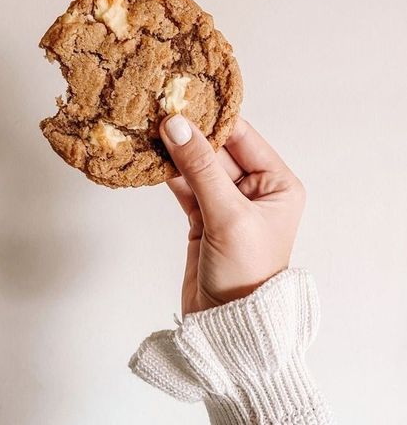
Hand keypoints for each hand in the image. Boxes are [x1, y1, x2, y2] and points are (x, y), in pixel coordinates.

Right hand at [160, 115, 305, 316]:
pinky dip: (168, 174)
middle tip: (157, 107)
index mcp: (277, 184)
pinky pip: (185, 187)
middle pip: (217, 150)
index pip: (243, 138)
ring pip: (197, 167)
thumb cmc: (246, 274)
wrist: (228, 327)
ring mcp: (226, 204)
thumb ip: (202, 168)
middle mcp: (254, 190)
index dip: (213, 118)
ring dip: (175, 152)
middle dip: (189, 133)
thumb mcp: (228, 216)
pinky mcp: (203, 219)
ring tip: (147, 127)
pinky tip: (150, 157)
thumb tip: (177, 125)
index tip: (182, 97)